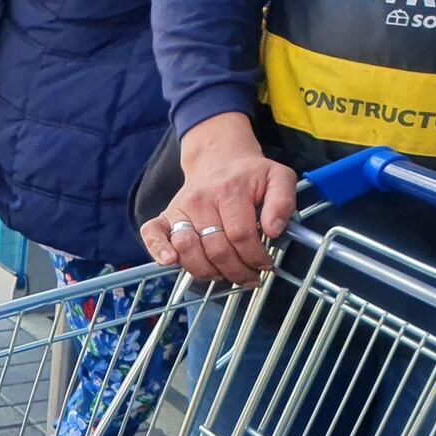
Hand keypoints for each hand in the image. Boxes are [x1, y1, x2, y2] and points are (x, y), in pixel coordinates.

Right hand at [141, 112, 298, 285]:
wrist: (220, 158)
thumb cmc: (250, 175)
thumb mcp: (279, 178)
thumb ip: (283, 202)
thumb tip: (273, 231)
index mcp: (230, 191)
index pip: (242, 236)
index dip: (256, 258)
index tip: (266, 265)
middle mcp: (202, 199)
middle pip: (216, 249)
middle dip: (237, 271)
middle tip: (250, 277)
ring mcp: (181, 208)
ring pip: (188, 250)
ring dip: (208, 271)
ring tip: (225, 274)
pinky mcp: (166, 215)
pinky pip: (153, 234)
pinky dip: (157, 251)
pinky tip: (170, 262)